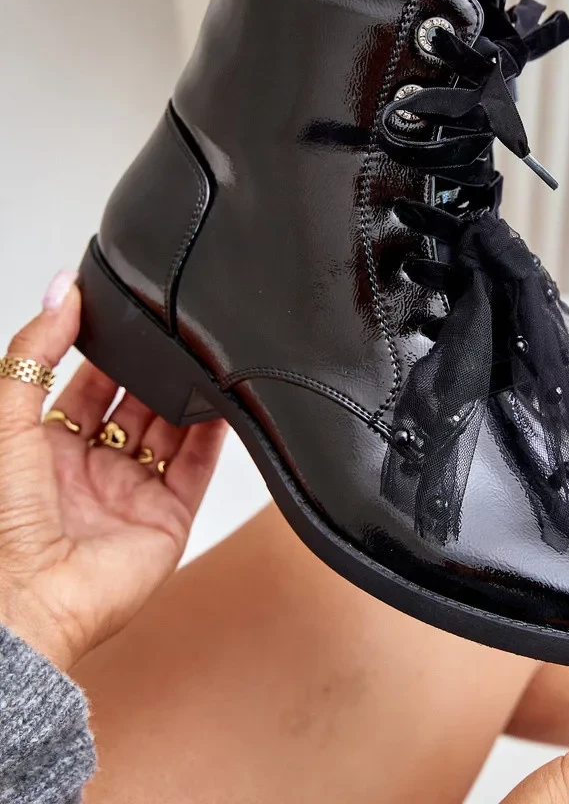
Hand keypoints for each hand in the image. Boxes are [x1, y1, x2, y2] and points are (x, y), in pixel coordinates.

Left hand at [0, 272, 226, 670]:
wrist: (30, 602)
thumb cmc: (3, 524)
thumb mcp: (8, 417)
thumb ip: (36, 351)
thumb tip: (60, 290)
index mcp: (45, 448)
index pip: (89, 385)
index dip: (109, 352)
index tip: (131, 317)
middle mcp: (91, 470)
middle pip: (135, 404)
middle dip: (154, 371)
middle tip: (175, 336)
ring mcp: (131, 495)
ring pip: (170, 430)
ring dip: (186, 396)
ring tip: (204, 359)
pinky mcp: (167, 520)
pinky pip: (198, 466)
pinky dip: (214, 433)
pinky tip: (223, 401)